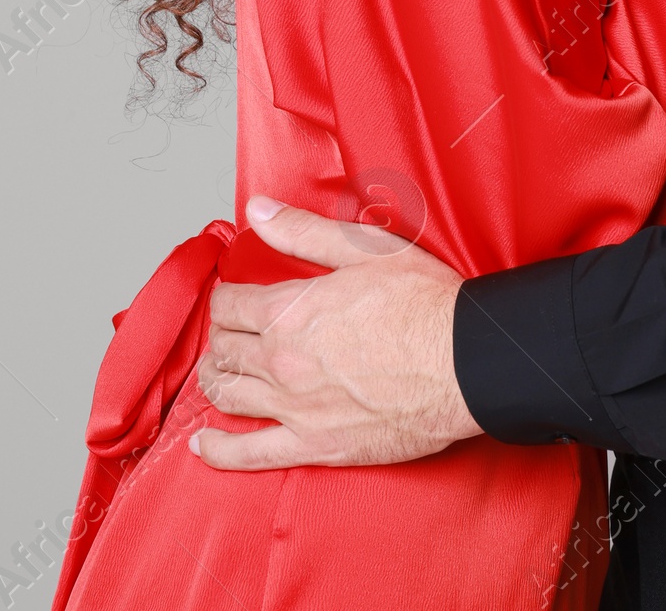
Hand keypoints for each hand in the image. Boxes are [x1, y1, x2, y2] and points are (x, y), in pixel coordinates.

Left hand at [192, 197, 480, 469]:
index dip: (226, 299)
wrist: (462, 363)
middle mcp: (281, 362)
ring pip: (228, 397)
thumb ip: (304, 231)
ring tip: (216, 376)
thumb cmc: (422, 303)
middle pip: (225, 351)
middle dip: (220, 339)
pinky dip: (219, 452)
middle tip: (227, 335)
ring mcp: (293, 409)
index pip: (231, 306)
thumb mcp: (364, 249)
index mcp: (290, 312)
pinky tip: (204, 446)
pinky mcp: (313, 447)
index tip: (232, 298)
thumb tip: (260, 209)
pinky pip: (249, 455)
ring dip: (215, 382)